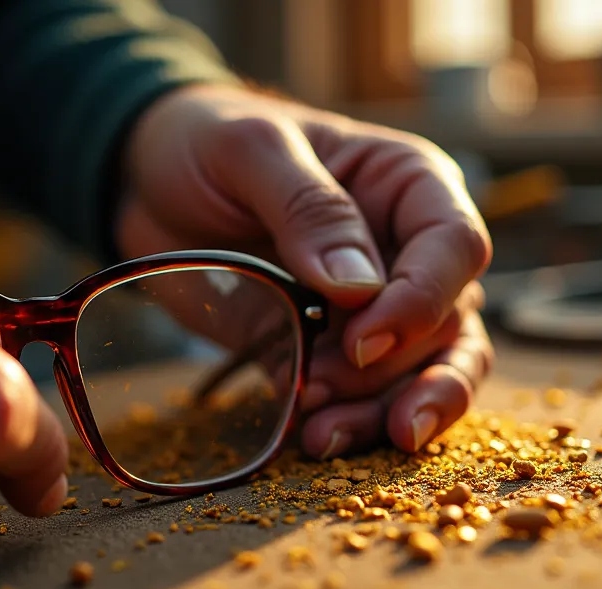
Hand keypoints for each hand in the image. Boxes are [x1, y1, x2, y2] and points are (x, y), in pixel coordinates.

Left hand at [116, 84, 493, 456]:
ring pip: (422, 375)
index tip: (362, 340)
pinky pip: (360, 398)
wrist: (146, 178)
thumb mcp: (249, 149)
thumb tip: (359, 288)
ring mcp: (370, 307)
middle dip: (402, 376)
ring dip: (381, 414)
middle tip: (333, 395)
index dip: (422, 301)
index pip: (455, 248)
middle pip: (450, 327)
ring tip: (321, 435)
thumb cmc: (206, 138)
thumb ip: (308, 207)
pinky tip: (307, 436)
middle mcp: (406, 250)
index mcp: (408, 186)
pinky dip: (345, 423)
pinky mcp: (327, 349)